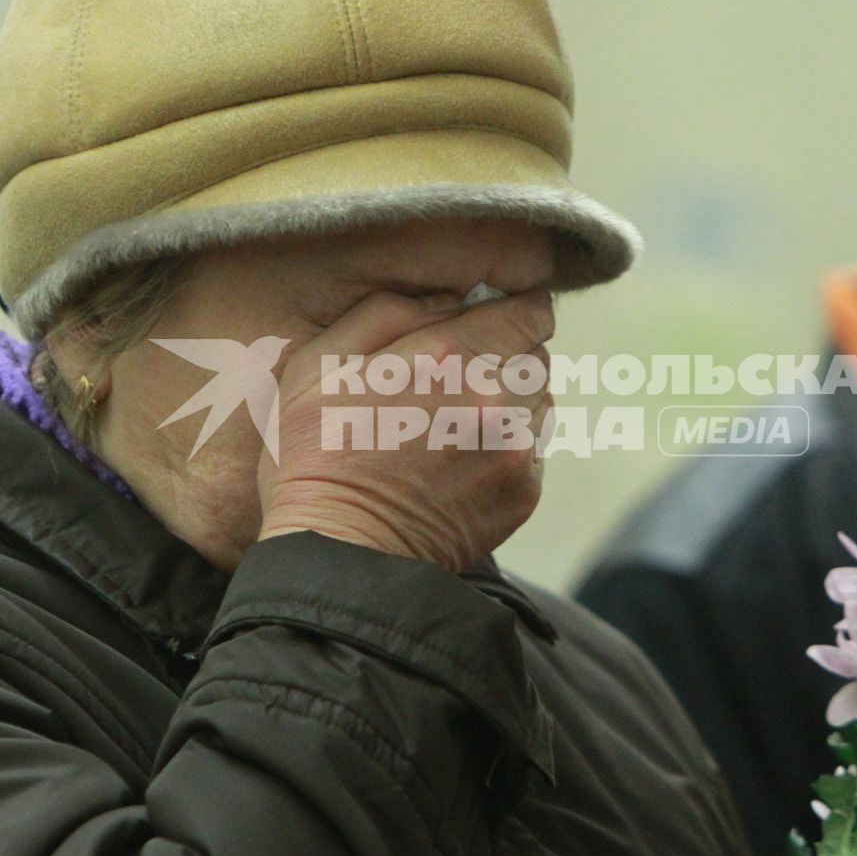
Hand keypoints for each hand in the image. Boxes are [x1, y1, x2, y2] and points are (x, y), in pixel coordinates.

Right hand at [256, 288, 554, 573]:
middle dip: (507, 356)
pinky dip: (508, 446)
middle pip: (536, 355)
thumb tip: (448, 298)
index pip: (526, 312)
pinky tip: (462, 461)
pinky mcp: (523, 492)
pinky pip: (533, 449)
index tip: (501, 315)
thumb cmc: (317, 457)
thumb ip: (387, 312)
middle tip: (460, 378)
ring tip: (457, 423)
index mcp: (445, 357)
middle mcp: (493, 397)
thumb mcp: (321, 364)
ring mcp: (514, 448)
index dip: (517, 309)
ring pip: (539, 400)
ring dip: (511, 401)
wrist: (341, 557)